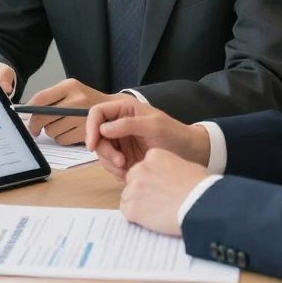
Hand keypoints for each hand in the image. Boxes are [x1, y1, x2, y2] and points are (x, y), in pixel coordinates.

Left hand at [24, 79, 120, 143]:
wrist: (113, 109)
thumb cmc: (86, 100)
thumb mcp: (71, 90)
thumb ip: (51, 97)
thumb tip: (27, 110)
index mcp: (70, 86)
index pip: (40, 98)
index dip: (29, 110)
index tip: (26, 116)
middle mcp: (77, 99)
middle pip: (43, 116)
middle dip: (36, 125)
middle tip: (36, 128)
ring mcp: (82, 116)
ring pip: (51, 130)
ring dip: (51, 132)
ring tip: (61, 126)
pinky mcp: (86, 132)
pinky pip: (62, 140)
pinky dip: (61, 139)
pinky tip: (69, 132)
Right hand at [85, 97, 209, 179]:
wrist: (190, 154)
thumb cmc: (174, 135)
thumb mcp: (153, 126)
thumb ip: (128, 125)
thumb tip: (103, 128)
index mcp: (125, 109)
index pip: (97, 113)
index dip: (90, 127)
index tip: (92, 145)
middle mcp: (120, 124)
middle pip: (97, 136)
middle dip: (105, 151)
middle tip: (120, 163)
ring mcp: (121, 141)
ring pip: (102, 152)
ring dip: (110, 164)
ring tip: (127, 171)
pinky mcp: (124, 156)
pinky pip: (110, 164)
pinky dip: (115, 171)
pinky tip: (129, 173)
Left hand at [120, 148, 210, 236]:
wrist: (200, 205)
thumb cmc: (200, 187)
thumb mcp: (187, 166)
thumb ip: (171, 167)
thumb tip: (170, 175)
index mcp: (153, 156)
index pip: (143, 167)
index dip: (151, 179)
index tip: (160, 187)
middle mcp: (140, 169)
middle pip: (132, 179)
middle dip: (141, 189)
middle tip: (156, 200)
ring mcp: (135, 188)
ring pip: (127, 196)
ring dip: (137, 203)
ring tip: (155, 212)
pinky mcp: (133, 208)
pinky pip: (126, 212)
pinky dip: (135, 217)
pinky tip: (149, 219)